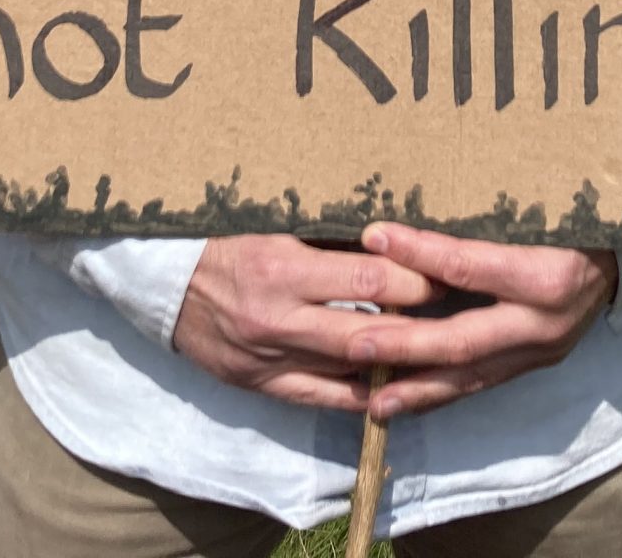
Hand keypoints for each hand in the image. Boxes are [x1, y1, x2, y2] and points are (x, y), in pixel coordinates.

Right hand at [171, 235, 442, 410]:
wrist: (162, 281)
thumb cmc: (224, 237)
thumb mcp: (274, 223)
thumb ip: (328, 238)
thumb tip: (392, 240)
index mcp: (282, 269)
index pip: (368, 278)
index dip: (415, 278)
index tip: (447, 272)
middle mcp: (277, 319)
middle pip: (367, 331)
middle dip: (419, 326)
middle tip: (459, 318)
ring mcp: (268, 358)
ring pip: (347, 371)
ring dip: (396, 365)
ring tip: (440, 354)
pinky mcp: (259, 384)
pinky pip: (319, 397)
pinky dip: (359, 395)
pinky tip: (394, 390)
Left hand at [343, 224, 617, 419]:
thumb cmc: (576, 217)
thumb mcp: (542, 206)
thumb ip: (486, 212)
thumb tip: (416, 207)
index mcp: (547, 275)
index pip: (470, 264)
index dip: (419, 251)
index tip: (372, 235)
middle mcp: (543, 324)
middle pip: (464, 338)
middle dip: (406, 345)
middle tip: (355, 342)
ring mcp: (539, 352)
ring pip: (469, 376)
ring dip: (416, 388)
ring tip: (370, 399)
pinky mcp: (532, 367)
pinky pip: (478, 384)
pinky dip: (437, 394)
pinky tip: (400, 401)